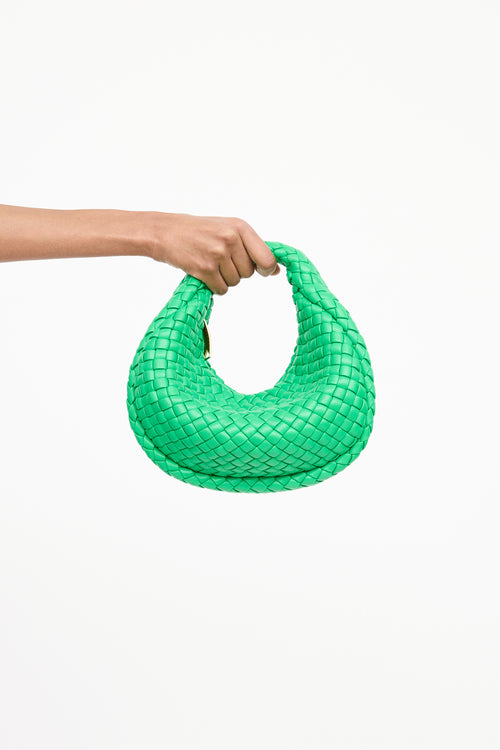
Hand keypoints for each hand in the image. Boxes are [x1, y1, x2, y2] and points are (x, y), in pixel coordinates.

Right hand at [147, 212, 279, 294]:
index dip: (267, 269)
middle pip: (249, 273)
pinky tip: (204, 272)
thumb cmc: (199, 231)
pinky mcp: (204, 268)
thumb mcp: (228, 229)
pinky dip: (214, 286)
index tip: (262, 271)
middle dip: (238, 272)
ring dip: (224, 279)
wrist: (165, 231)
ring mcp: (217, 254)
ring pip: (235, 282)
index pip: (267, 257)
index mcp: (240, 227)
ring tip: (211, 263)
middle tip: (221, 260)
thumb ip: (252, 247)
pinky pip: (221, 289)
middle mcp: (231, 239)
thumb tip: (275, 270)